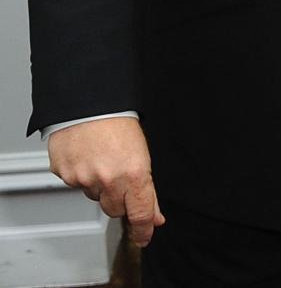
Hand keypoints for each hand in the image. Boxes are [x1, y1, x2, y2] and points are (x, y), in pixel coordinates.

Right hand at [48, 117, 164, 246]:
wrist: (89, 103)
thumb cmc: (118, 122)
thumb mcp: (143, 155)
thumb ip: (148, 190)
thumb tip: (155, 217)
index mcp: (133, 173)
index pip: (140, 213)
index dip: (143, 229)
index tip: (144, 237)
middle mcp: (108, 179)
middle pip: (115, 209)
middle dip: (120, 199)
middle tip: (120, 176)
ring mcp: (83, 178)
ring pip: (95, 196)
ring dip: (100, 185)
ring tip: (103, 159)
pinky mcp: (65, 174)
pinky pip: (76, 184)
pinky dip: (82, 174)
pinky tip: (87, 156)